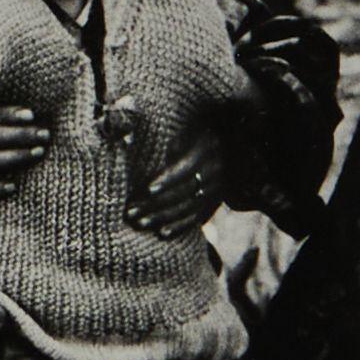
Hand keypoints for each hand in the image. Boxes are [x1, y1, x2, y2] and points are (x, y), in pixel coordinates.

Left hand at [126, 121, 226, 240]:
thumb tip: (129, 138)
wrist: (229, 142)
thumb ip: (163, 134)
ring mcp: (217, 187)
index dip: (166, 179)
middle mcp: (215, 170)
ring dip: (163, 217)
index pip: (186, 168)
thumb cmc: (195, 128)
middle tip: (131, 211)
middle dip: (155, 203)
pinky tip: (161, 233)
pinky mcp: (215, 200)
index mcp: (206, 147)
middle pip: (184, 191)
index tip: (146, 189)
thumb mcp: (185, 125)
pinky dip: (180, 227)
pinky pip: (198, 217)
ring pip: (189, 207)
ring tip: (138, 223)